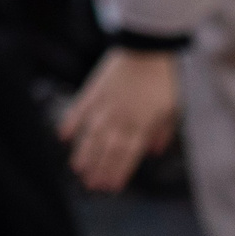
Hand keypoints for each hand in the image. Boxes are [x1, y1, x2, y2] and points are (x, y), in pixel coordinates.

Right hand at [59, 49, 181, 190]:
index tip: (111, 187)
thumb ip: (162, 131)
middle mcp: (120, 118)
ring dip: (83, 153)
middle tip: (91, 186)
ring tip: (77, 169)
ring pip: (90, 135)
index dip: (119, 172)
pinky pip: (78, 110)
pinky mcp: (92, 91)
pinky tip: (62, 137)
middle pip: (107, 149)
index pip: (128, 154)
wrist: (147, 49)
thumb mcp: (172, 108)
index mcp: (142, 123)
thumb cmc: (163, 80)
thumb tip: (155, 151)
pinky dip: (69, 124)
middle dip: (99, 169)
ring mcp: (104, 105)